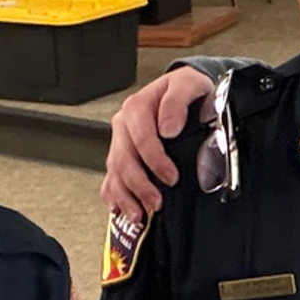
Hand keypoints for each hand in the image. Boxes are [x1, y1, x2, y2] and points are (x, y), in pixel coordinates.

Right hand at [102, 68, 213, 219]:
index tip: (171, 177)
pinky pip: (111, 177)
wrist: (184, 90)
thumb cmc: (187, 89)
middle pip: (123, 159)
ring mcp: (120, 141)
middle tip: (157, 202)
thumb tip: (168, 128)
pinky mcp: (122, 154)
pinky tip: (120, 210)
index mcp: (138, 106)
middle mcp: (124, 125)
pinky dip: (114, 196)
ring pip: (114, 172)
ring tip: (139, 216)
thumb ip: (177, 101)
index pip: (141, 138)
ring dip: (125, 196)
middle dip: (139, 185)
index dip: (155, 161)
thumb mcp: (189, 84)